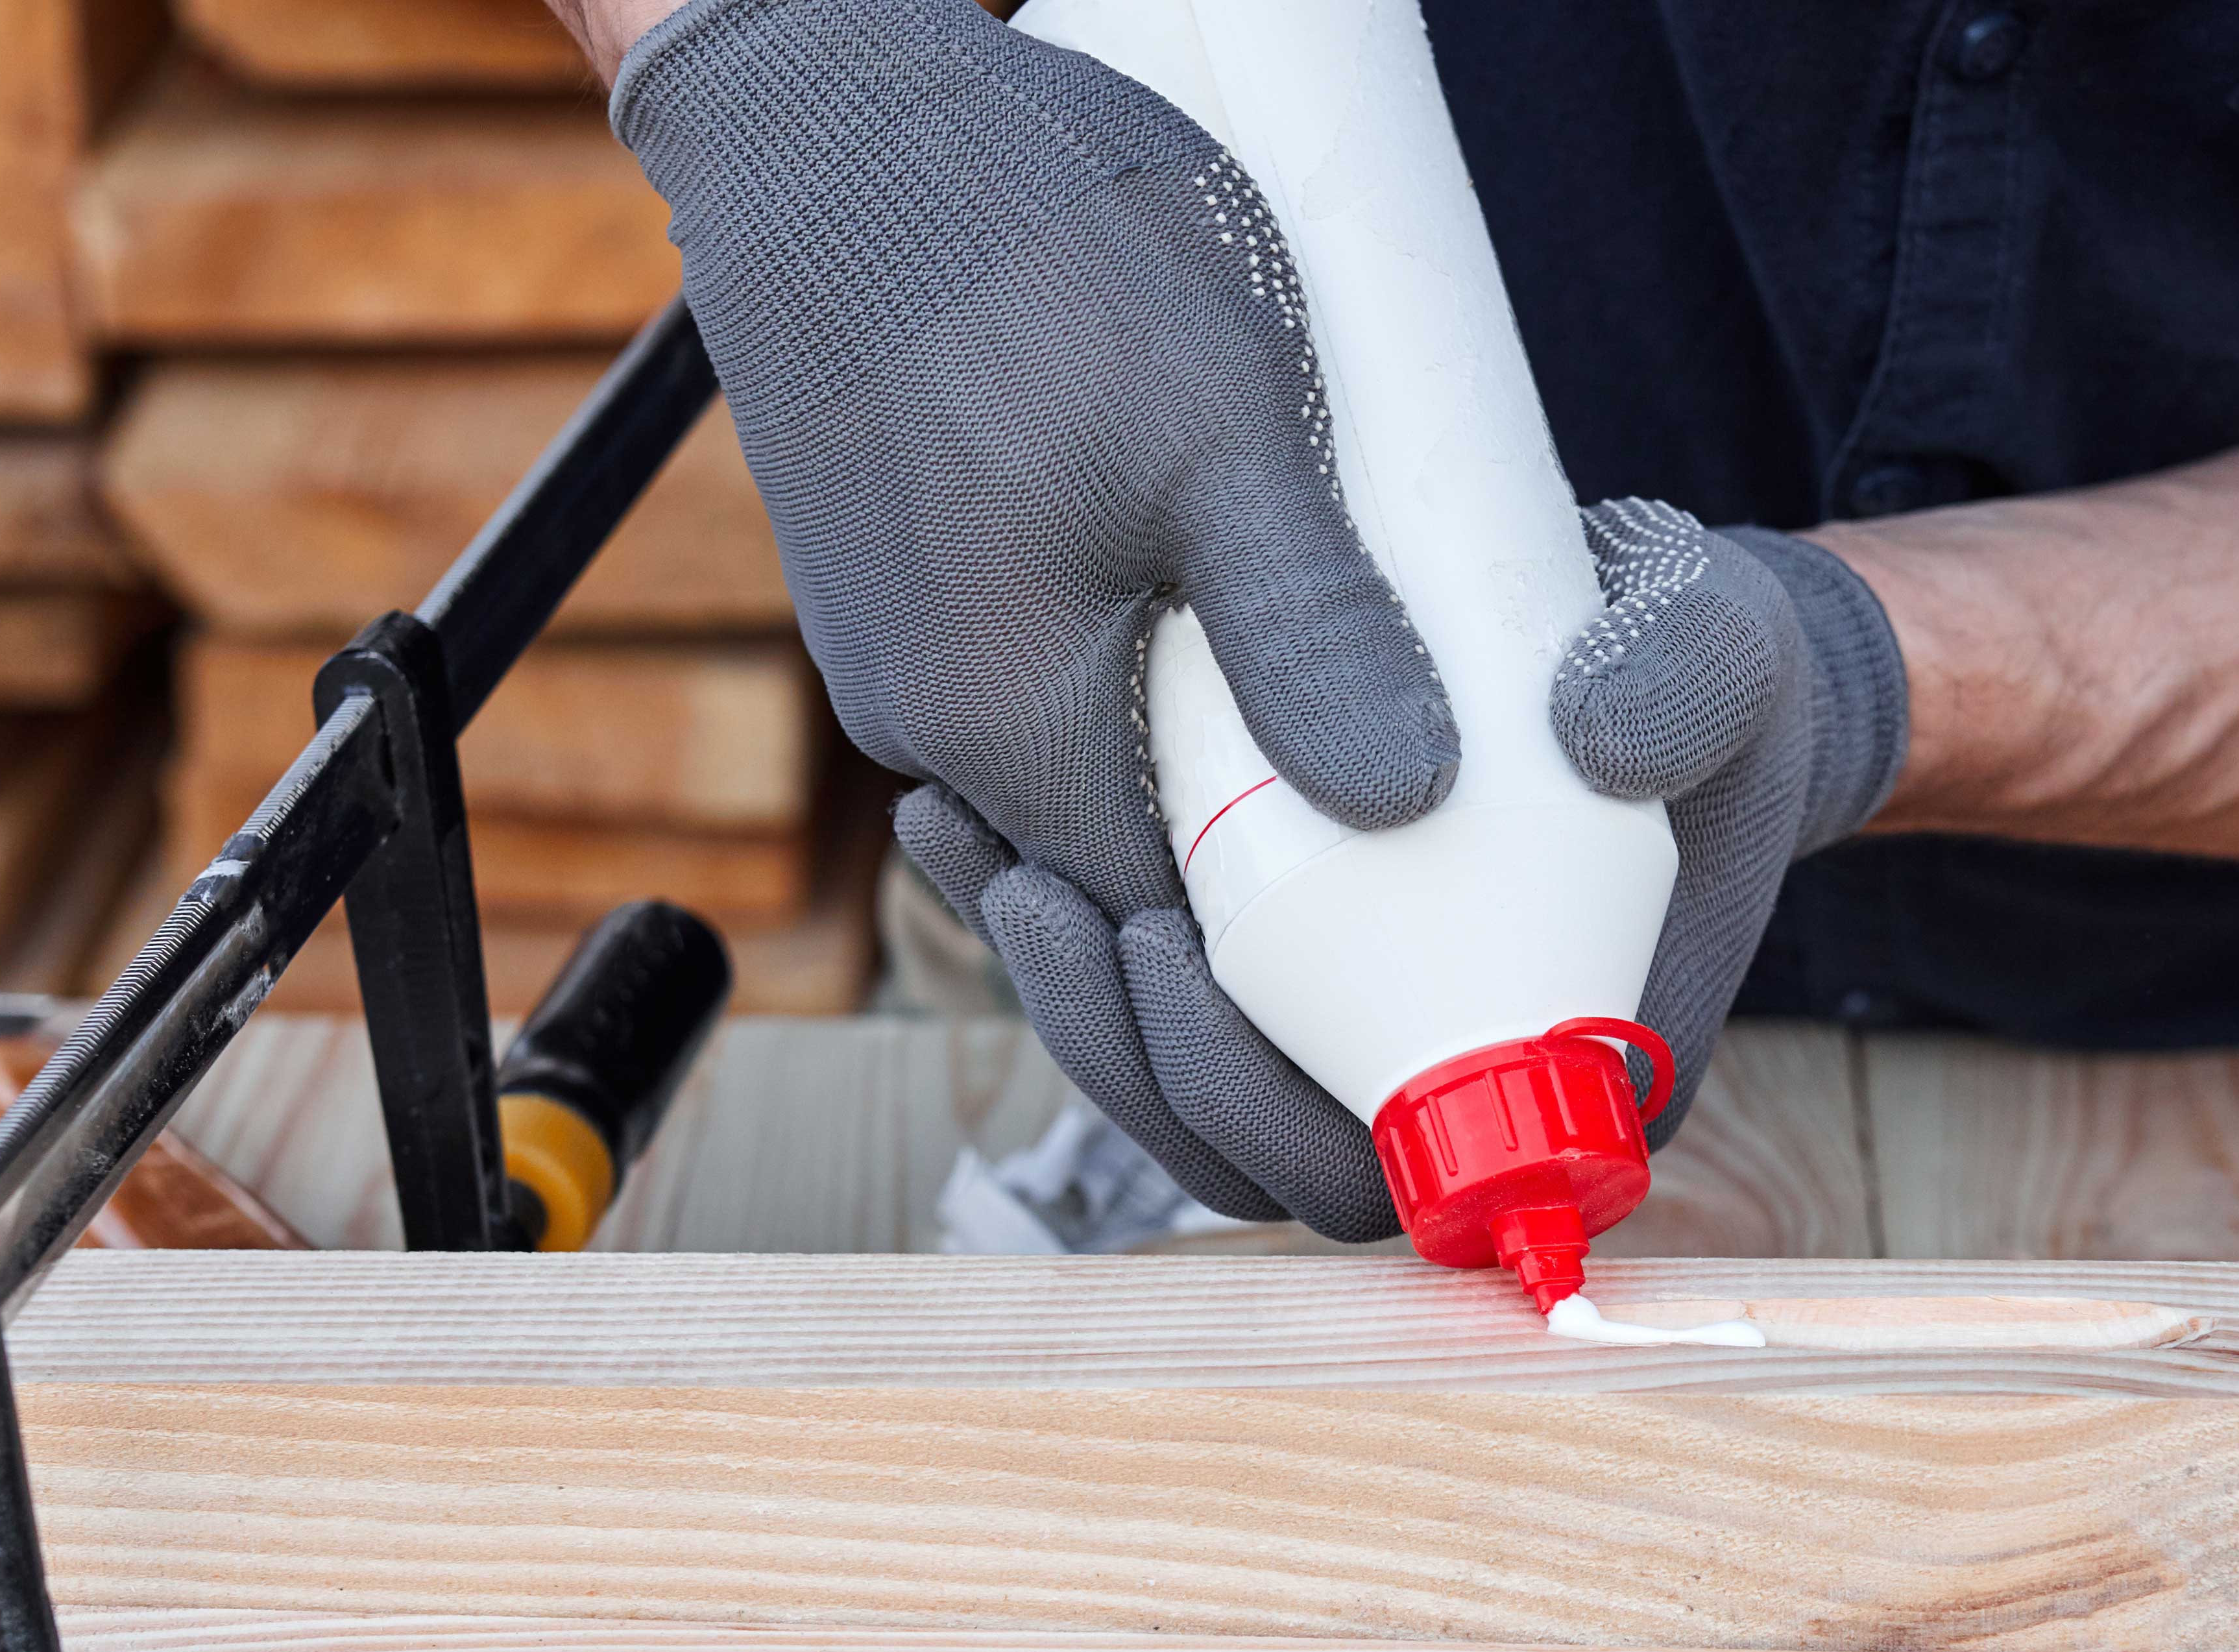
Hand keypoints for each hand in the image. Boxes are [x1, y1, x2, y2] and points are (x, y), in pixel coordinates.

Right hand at [610, 0, 1457, 1226]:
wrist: (822, 109)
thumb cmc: (1022, 240)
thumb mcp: (1220, 429)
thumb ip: (1309, 629)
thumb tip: (1409, 800)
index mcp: (1007, 732)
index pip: (1171, 938)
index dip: (1299, 955)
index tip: (1416, 923)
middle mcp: (931, 733)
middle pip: (1122, 878)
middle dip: (1255, 876)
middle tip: (1397, 825)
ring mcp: (899, 666)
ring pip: (1076, 790)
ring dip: (1190, 785)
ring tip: (1311, 727)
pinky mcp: (896, 593)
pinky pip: (1028, 705)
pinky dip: (1123, 705)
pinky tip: (1199, 637)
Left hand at [905, 500, 1907, 1244]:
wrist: (1660, 651)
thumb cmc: (1712, 681)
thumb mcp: (1726, 659)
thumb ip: (1692, 685)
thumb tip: (1597, 736)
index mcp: (1550, 1080)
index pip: (1376, 1169)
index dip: (1250, 1098)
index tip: (1169, 950)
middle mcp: (1434, 1085)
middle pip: (1241, 1145)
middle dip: (1116, 1039)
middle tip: (1032, 887)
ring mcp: (1349, 1037)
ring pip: (1174, 1085)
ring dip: (1057, 988)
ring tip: (968, 842)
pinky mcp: (1286, 973)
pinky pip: (1151, 997)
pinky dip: (1053, 922)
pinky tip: (967, 816)